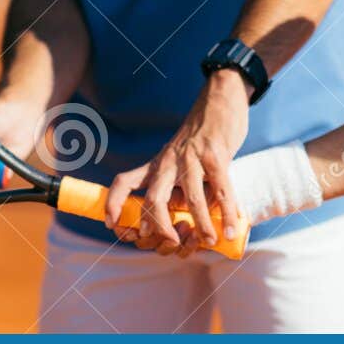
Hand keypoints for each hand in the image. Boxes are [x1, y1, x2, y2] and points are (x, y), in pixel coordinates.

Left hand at [105, 70, 249, 256]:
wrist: (219, 100)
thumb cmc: (200, 139)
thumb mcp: (178, 159)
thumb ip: (178, 188)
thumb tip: (186, 227)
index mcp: (156, 164)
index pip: (124, 182)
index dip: (114, 204)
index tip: (113, 226)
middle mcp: (169, 161)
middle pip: (154, 198)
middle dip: (159, 226)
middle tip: (172, 243)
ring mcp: (192, 157)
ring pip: (190, 198)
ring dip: (200, 224)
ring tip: (208, 241)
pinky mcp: (216, 155)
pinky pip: (221, 190)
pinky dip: (226, 213)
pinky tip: (230, 229)